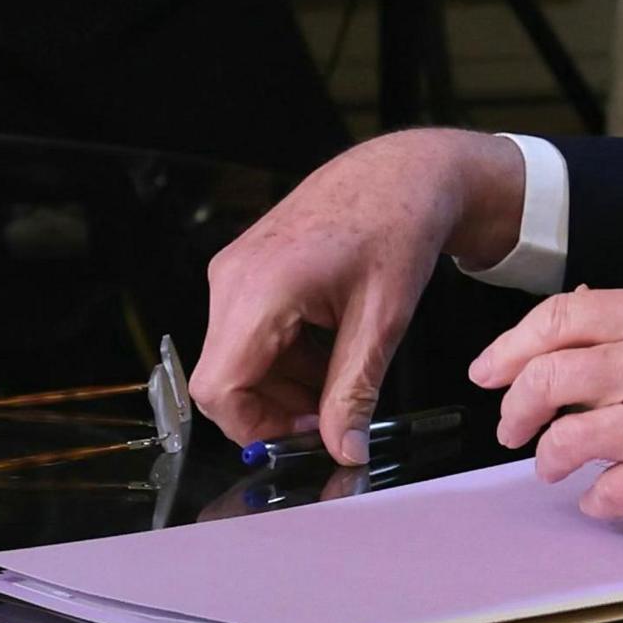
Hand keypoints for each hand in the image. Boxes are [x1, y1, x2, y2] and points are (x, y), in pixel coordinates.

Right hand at [189, 128, 528, 461]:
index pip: (219, 388)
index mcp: (259, 288)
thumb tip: (343, 449)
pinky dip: (283, 356)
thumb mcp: (382, 321)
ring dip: (282, 384)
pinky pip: (246, 333)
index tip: (306, 436)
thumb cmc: (398, 227)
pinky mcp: (245, 270)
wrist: (403, 173)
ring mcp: (235, 271)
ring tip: (340, 380)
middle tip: (330, 417)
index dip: (256, 427)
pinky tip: (328, 351)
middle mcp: (233, 278)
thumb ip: (354, 391)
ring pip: (236, 358)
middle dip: (273, 409)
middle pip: (224, 378)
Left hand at [471, 287, 622, 543]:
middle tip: (511, 430)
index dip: (510, 347)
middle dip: (514, 410)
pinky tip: (615, 498)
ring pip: (563, 441)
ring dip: (550, 461)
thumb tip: (573, 326)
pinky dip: (598, 503)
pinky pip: (602, 496)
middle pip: (547, 378)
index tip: (487, 373)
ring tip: (561, 467)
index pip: (561, 316)